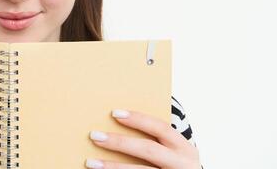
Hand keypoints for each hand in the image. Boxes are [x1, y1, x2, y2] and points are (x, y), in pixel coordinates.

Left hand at [86, 109, 200, 168]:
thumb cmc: (174, 168)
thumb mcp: (173, 154)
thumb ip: (156, 142)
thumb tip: (117, 124)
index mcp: (185, 149)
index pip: (160, 128)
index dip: (138, 119)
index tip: (114, 113)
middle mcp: (182, 164)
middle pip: (147, 149)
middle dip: (119, 142)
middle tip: (94, 135)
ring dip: (112, 166)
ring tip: (91, 162)